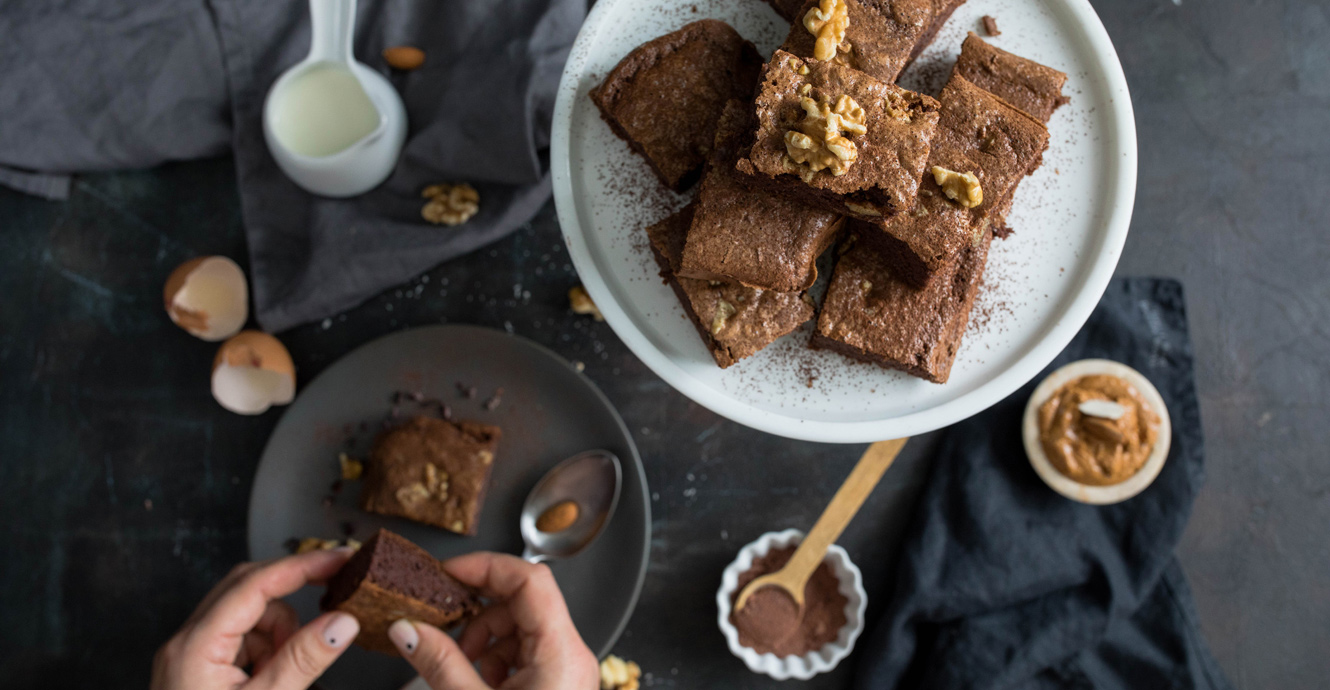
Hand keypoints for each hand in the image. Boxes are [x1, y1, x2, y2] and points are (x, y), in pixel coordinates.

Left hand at [151, 548, 360, 689]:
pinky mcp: (197, 670)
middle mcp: (187, 642)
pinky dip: (266, 650)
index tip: (341, 558)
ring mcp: (189, 655)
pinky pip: (241, 640)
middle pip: (247, 589)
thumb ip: (303, 659)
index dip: (302, 566)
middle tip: (334, 595)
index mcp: (196, 645)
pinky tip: (272, 680)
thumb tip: (342, 621)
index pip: (255, 583)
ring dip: (279, 631)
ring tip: (285, 675)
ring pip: (247, 616)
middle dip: (291, 596)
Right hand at [387, 552, 598, 689]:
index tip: (447, 573)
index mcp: (561, 652)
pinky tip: (474, 683)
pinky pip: (525, 654)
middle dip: (478, 612)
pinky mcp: (556, 687)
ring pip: (522, 628)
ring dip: (484, 638)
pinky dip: (494, 660)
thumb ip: (439, 663)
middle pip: (524, 602)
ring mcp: (567, 672)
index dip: (485, 566)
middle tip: (442, 623)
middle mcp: (571, 656)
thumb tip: (408, 629)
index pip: (530, 579)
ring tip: (458, 667)